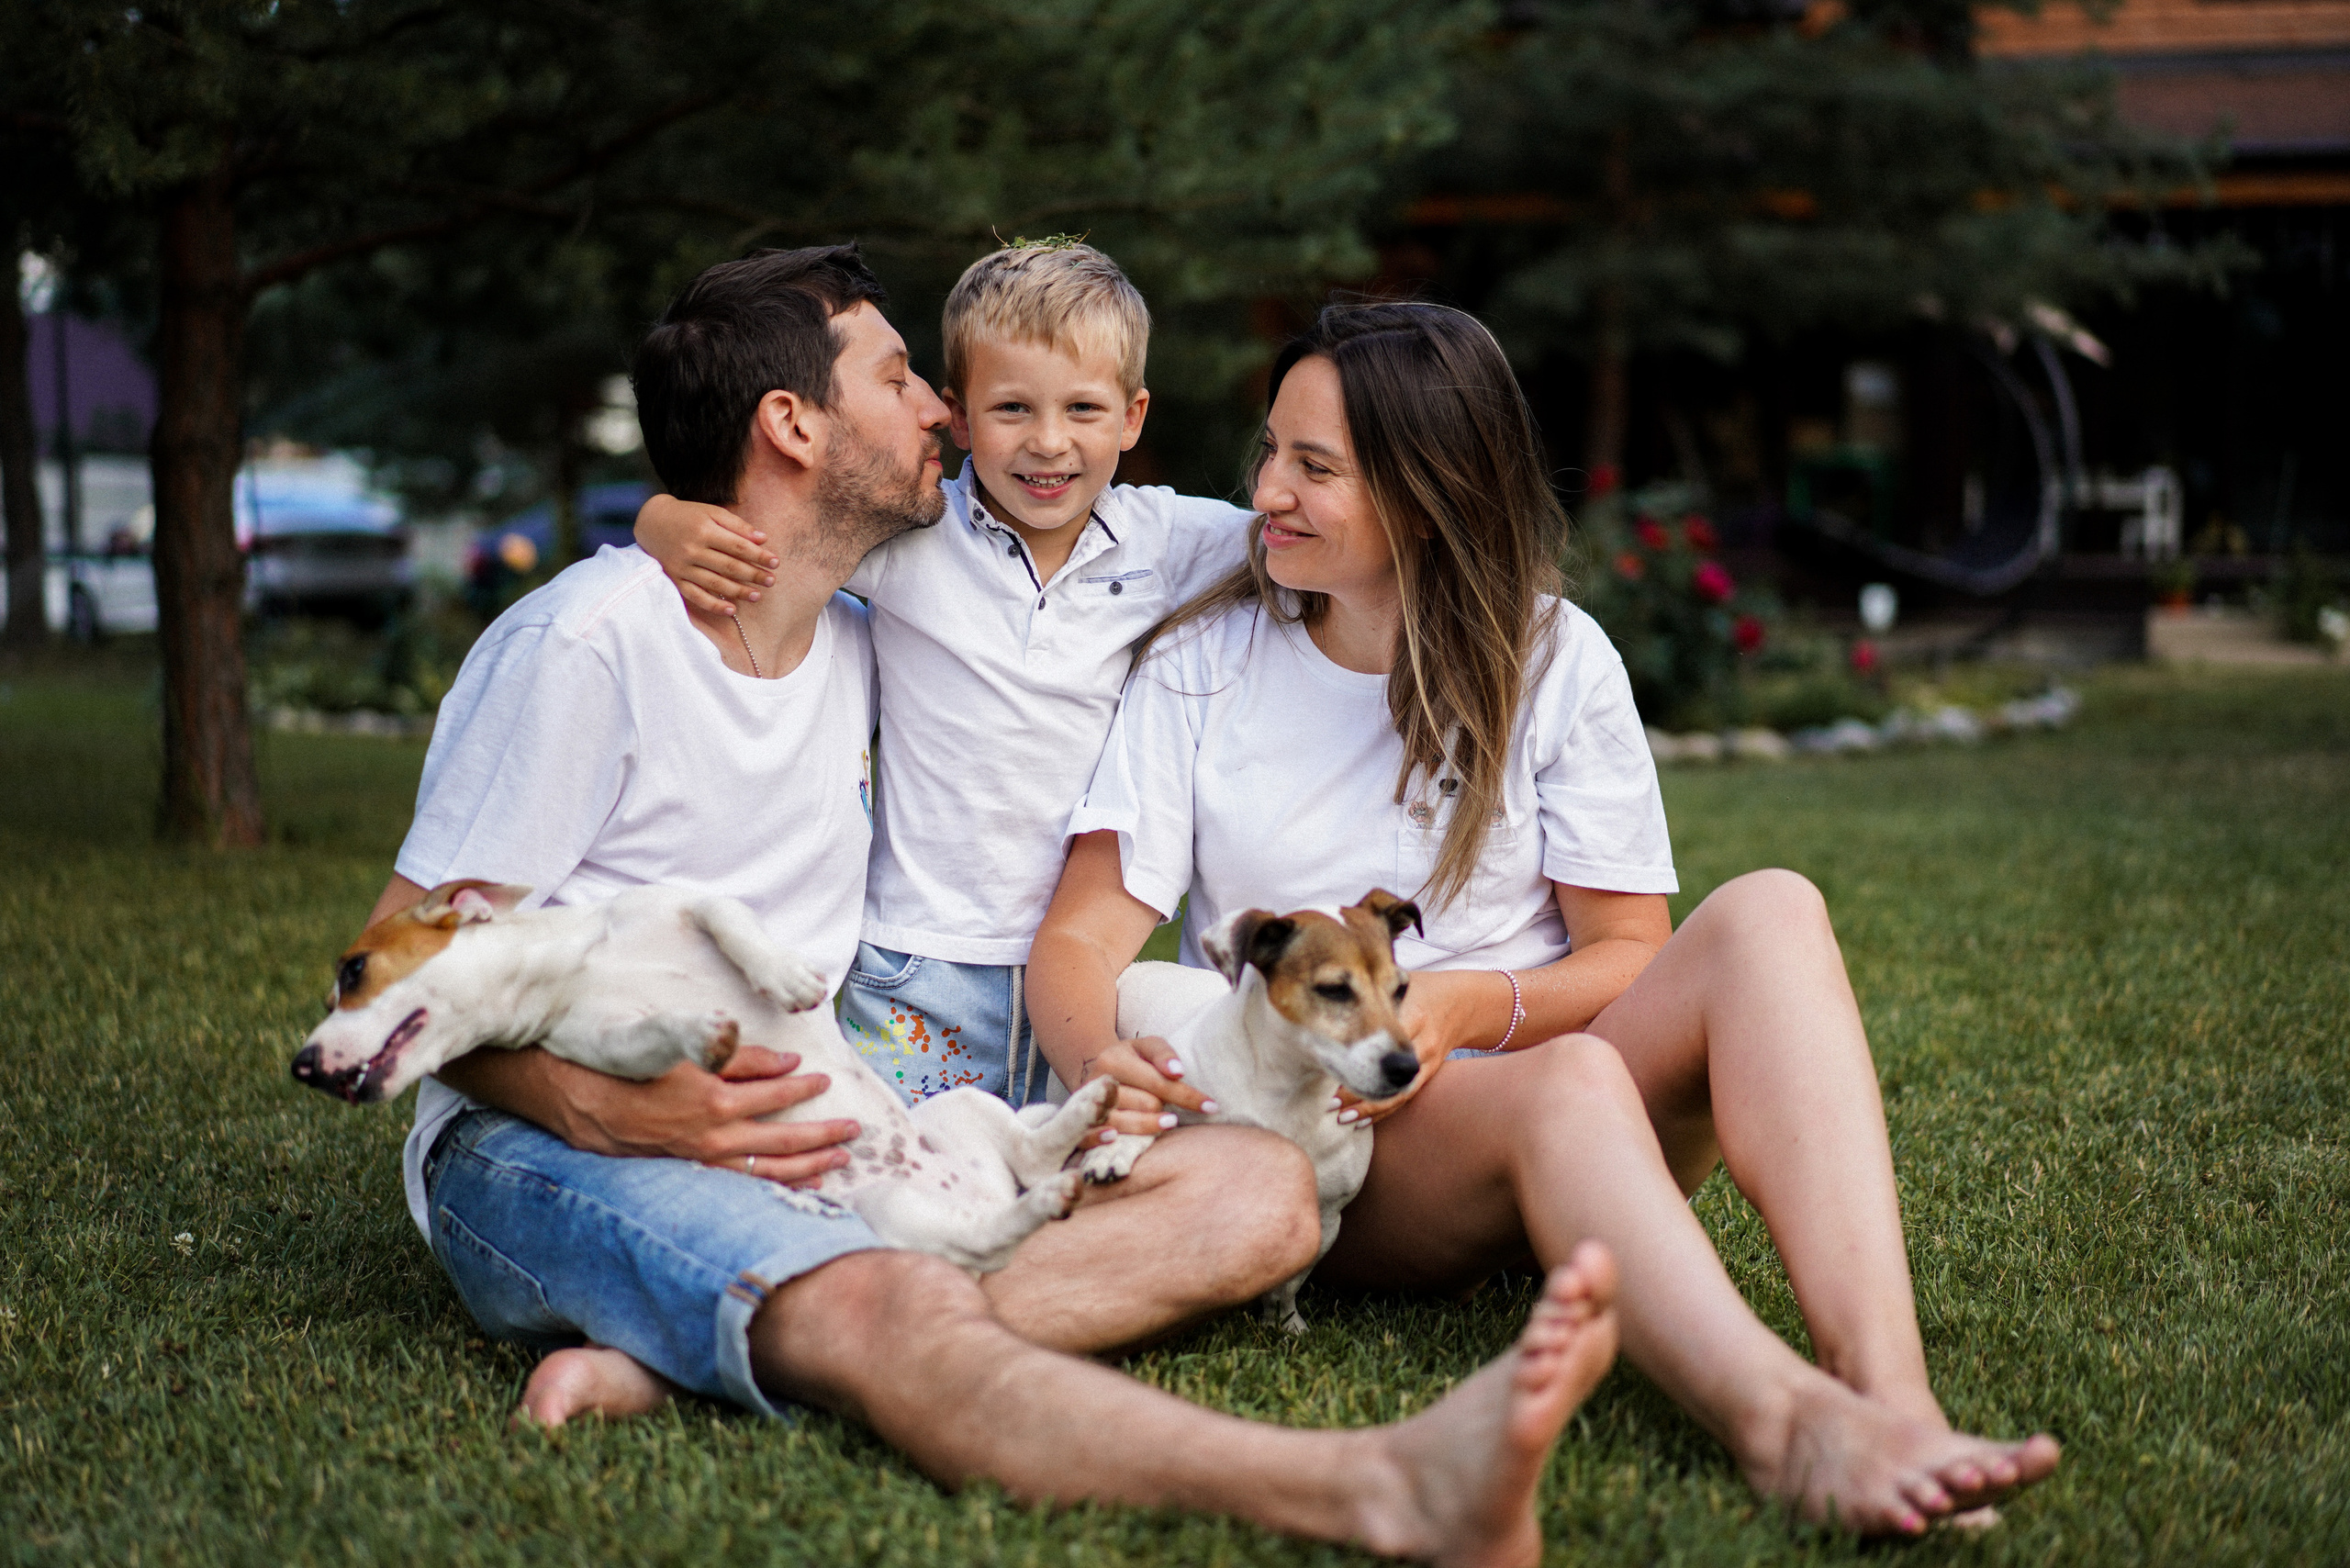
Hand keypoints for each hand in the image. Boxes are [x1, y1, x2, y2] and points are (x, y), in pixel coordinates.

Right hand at [552, 1044, 860, 1187]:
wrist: (574, 1099)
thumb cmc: (630, 1066)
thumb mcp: (685, 1049)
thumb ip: (739, 1056)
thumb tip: (788, 1060)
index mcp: (715, 1101)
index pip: (776, 1094)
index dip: (804, 1086)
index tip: (824, 1079)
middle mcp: (713, 1139)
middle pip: (783, 1141)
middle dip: (823, 1136)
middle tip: (854, 1132)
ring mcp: (701, 1162)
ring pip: (767, 1171)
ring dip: (807, 1167)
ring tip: (838, 1162)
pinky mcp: (688, 1175)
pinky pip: (740, 1185)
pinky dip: (773, 1185)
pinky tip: (794, 1184)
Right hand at [635, 494, 777, 617]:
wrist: (652, 522)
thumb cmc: (688, 516)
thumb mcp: (712, 512)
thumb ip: (737, 525)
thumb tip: (763, 539)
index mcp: (704, 529)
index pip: (737, 546)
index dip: (758, 555)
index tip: (775, 562)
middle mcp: (692, 549)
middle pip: (728, 566)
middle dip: (753, 575)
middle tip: (771, 581)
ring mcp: (682, 566)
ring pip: (714, 583)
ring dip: (738, 591)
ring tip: (757, 596)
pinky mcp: (675, 579)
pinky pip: (695, 596)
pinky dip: (713, 605)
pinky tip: (731, 609)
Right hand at [1075, 1035, 1217, 1137]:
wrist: (1093, 1071)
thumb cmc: (1131, 1059)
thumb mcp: (1147, 1046)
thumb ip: (1164, 1054)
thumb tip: (1177, 1072)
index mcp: (1113, 1059)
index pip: (1159, 1082)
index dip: (1188, 1096)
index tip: (1212, 1107)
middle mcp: (1096, 1083)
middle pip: (1145, 1105)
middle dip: (1164, 1107)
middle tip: (1170, 1107)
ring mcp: (1084, 1106)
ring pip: (1123, 1124)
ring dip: (1148, 1125)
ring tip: (1165, 1122)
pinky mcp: (1078, 1125)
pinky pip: (1088, 1138)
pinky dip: (1100, 1141)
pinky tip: (1115, 1139)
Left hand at [1330, 969, 1500, 1124]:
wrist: (1464, 1002)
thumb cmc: (1423, 988)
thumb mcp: (1401, 981)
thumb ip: (1372, 986)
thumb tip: (1330, 984)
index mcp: (1414, 1015)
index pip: (1383, 1039)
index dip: (1357, 1055)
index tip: (1328, 1064)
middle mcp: (1423, 1042)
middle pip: (1388, 1072)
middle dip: (1358, 1088)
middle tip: (1329, 1101)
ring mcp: (1428, 1061)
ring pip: (1397, 1091)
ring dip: (1369, 1107)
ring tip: (1341, 1117)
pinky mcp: (1429, 1073)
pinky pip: (1405, 1095)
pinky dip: (1383, 1109)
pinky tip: (1360, 1121)